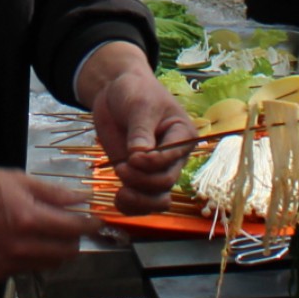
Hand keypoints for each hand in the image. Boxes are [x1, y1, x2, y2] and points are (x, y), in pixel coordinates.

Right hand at [0, 167, 92, 279]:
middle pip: (66, 253)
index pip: (74, 229)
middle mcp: (22, 247)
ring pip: (47, 264)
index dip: (89, 224)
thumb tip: (81, 199)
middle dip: (73, 240)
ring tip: (44, 235)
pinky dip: (28, 258)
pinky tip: (17, 243)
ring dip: (53, 251)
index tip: (95, 220)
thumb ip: (52, 193)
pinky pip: (24, 270)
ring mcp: (8, 264)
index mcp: (29, 219)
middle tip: (70, 227)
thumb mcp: (17, 180)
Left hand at [88, 64, 199, 210]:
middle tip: (121, 167)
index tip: (132, 157)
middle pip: (165, 183)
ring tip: (120, 194)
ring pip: (157, 199)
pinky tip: (118, 200)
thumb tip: (140, 156)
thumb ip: (140, 131)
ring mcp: (156, 170)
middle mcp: (174, 158)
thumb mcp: (139, 105)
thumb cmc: (135, 91)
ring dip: (139, 200)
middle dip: (142, 180)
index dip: (153, 163)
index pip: (173, 159)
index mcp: (183, 137)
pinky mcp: (138, 176)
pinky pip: (141, 201)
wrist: (116, 92)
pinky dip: (131, 206)